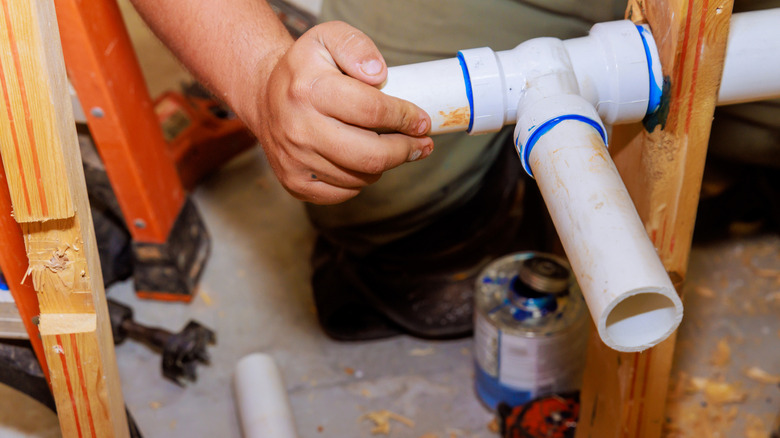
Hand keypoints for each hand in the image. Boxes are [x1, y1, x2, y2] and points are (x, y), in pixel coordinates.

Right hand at [247, 21, 433, 203]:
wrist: (264, 97)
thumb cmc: (305, 68)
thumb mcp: (327, 38)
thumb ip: (356, 47)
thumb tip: (378, 74)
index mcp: (310, 90)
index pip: (372, 110)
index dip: (405, 118)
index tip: (422, 121)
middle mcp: (299, 128)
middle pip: (370, 155)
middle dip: (405, 151)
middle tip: (421, 144)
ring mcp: (295, 160)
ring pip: (360, 177)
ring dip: (384, 165)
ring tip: (389, 148)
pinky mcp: (294, 182)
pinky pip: (343, 192)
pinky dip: (360, 180)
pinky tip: (360, 161)